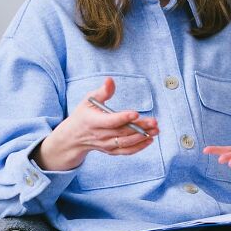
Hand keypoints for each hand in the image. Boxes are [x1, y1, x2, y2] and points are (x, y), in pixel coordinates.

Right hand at [32, 77, 158, 171]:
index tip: (136, 113)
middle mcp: (100, 135)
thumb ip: (102, 91)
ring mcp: (106, 145)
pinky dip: (138, 147)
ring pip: (126, 142)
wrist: (74, 137)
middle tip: (154, 121)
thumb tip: (110, 80)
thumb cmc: (83, 115)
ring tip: (156, 130)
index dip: (123, 118)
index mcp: (93, 121)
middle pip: (122, 132)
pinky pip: (126, 151)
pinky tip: (149, 140)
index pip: (110, 121)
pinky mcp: (111, 151)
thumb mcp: (88, 100)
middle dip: (140, 127)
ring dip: (142, 137)